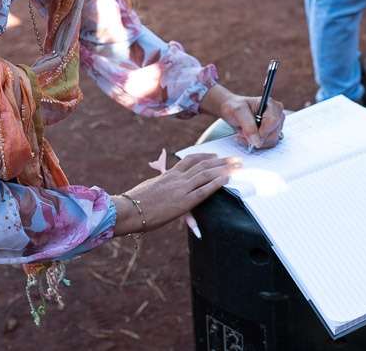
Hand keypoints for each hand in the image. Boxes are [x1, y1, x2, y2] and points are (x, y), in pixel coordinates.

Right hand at [112, 153, 239, 235]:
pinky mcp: (182, 203)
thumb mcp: (148, 189)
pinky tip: (227, 179)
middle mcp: (176, 179)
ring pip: (206, 174)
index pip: (189, 160)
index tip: (215, 155)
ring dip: (225, 168)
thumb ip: (159, 187)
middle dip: (221, 161)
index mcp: (167, 175)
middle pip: (202, 164)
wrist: (127, 210)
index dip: (204, 156)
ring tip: (238, 165)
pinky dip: (217, 184)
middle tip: (236, 158)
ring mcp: (180, 189)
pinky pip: (203, 191)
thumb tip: (162, 188)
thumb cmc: (133, 203)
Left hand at [199, 84, 284, 150]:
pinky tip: (247, 138)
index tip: (249, 136)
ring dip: (255, 142)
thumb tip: (256, 141)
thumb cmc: (232, 107)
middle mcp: (277, 113)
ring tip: (242, 135)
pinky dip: (256, 143)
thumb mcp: (237, 112)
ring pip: (272, 141)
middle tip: (241, 135)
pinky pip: (268, 143)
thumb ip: (247, 125)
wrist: (230, 110)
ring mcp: (276, 123)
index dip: (262, 132)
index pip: (273, 122)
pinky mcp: (272, 131)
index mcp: (271, 104)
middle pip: (274, 133)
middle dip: (257, 138)